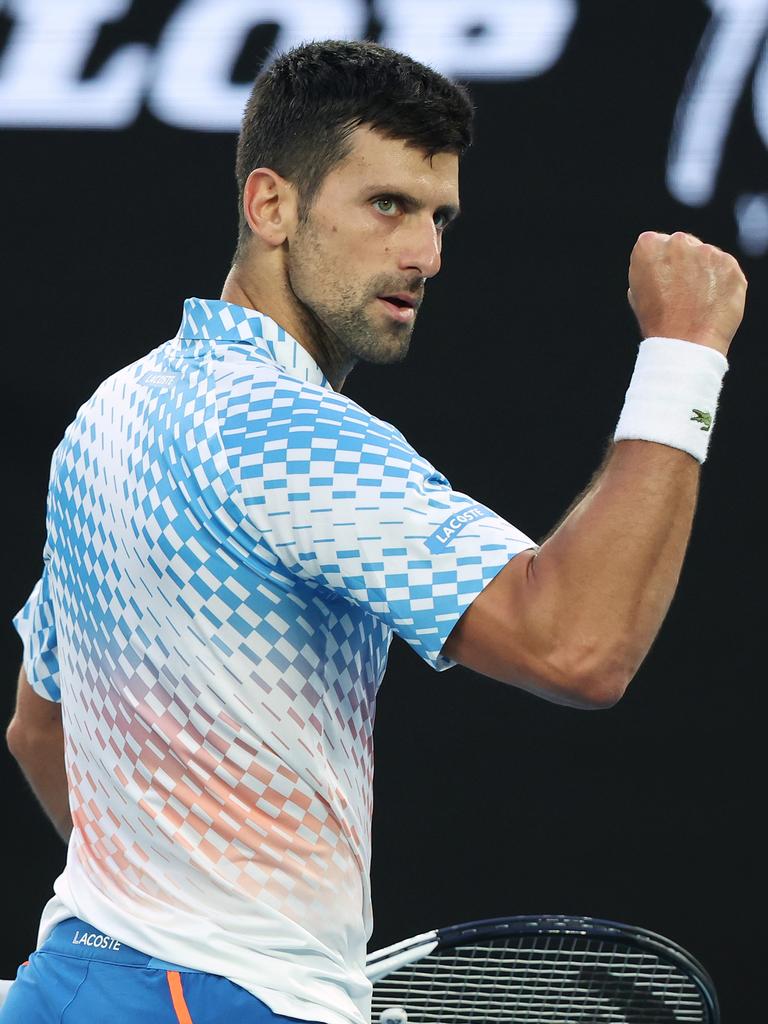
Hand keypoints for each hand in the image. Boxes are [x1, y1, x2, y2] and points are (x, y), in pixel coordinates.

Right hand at [627, 231, 746, 355]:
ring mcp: (706, 251)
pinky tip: (712, 301)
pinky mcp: (729, 263)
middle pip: (683, 245)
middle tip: (682, 291)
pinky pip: (725, 268)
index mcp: (648, 246)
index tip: (663, 280)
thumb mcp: (637, 292)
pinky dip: (721, 282)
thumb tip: (661, 263)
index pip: (656, 243)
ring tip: (697, 300)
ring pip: (706, 256)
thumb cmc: (658, 322)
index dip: (660, 263)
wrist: (685, 343)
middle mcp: (677, 242)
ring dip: (703, 271)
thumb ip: (648, 268)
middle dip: (684, 262)